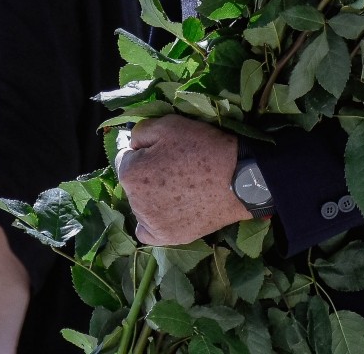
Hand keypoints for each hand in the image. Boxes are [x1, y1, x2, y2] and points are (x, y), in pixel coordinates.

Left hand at [115, 115, 250, 244]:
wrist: (238, 179)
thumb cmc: (202, 148)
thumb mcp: (168, 124)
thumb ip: (139, 132)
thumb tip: (132, 145)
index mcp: (130, 174)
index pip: (125, 158)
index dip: (144, 151)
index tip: (164, 151)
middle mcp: (134, 202)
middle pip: (133, 183)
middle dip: (147, 173)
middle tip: (175, 168)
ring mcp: (151, 223)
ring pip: (140, 204)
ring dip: (151, 196)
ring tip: (180, 188)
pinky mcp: (168, 238)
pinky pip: (146, 230)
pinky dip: (152, 221)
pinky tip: (166, 211)